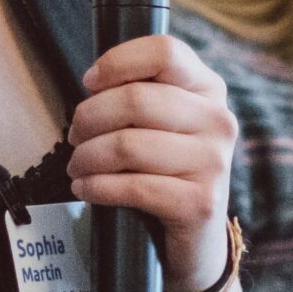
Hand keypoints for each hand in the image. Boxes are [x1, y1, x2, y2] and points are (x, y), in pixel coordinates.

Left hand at [67, 34, 236, 291]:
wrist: (195, 239)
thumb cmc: (165, 170)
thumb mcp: (163, 123)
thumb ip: (140, 93)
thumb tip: (93, 82)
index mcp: (209, 89)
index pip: (165, 52)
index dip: (117, 62)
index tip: (90, 83)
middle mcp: (218, 121)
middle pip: (136, 99)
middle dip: (89, 118)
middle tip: (75, 137)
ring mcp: (213, 163)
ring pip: (127, 144)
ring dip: (87, 156)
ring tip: (77, 166)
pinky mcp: (199, 203)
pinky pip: (132, 186)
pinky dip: (97, 187)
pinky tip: (86, 189)